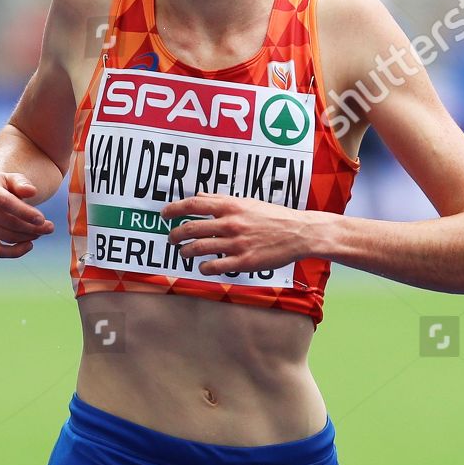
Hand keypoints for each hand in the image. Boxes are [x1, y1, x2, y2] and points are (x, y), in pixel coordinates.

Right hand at [0, 172, 53, 257]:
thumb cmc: (9, 186)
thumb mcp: (16, 179)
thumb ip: (23, 183)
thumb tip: (31, 191)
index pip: (5, 202)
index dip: (25, 212)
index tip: (42, 219)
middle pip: (8, 222)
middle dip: (32, 227)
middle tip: (50, 228)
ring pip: (7, 237)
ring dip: (28, 237)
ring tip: (42, 232)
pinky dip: (15, 252)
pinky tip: (29, 245)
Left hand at [162, 194, 319, 274]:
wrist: (300, 233)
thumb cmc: (273, 217)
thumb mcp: (247, 202)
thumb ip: (221, 200)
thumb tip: (199, 197)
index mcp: (231, 206)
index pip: (194, 204)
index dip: (174, 209)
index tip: (164, 214)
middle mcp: (231, 223)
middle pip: (191, 228)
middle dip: (175, 235)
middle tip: (171, 239)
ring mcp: (237, 243)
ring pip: (198, 248)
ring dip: (186, 252)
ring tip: (184, 253)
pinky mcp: (244, 261)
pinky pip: (214, 266)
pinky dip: (203, 267)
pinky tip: (203, 266)